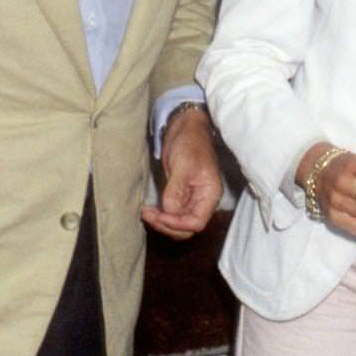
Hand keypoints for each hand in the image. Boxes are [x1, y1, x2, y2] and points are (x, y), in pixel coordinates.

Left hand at [143, 107, 221, 239]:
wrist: (185, 127)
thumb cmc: (189, 142)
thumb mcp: (183, 164)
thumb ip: (177, 190)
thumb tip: (169, 211)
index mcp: (209, 194)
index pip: (196, 222)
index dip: (178, 224)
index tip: (161, 215)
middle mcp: (202, 200)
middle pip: (186, 227)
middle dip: (167, 225)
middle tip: (148, 214)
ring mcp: (190, 198)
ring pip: (177, 222)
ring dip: (161, 221)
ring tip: (146, 211)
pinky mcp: (179, 194)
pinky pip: (171, 212)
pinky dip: (159, 214)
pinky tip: (148, 208)